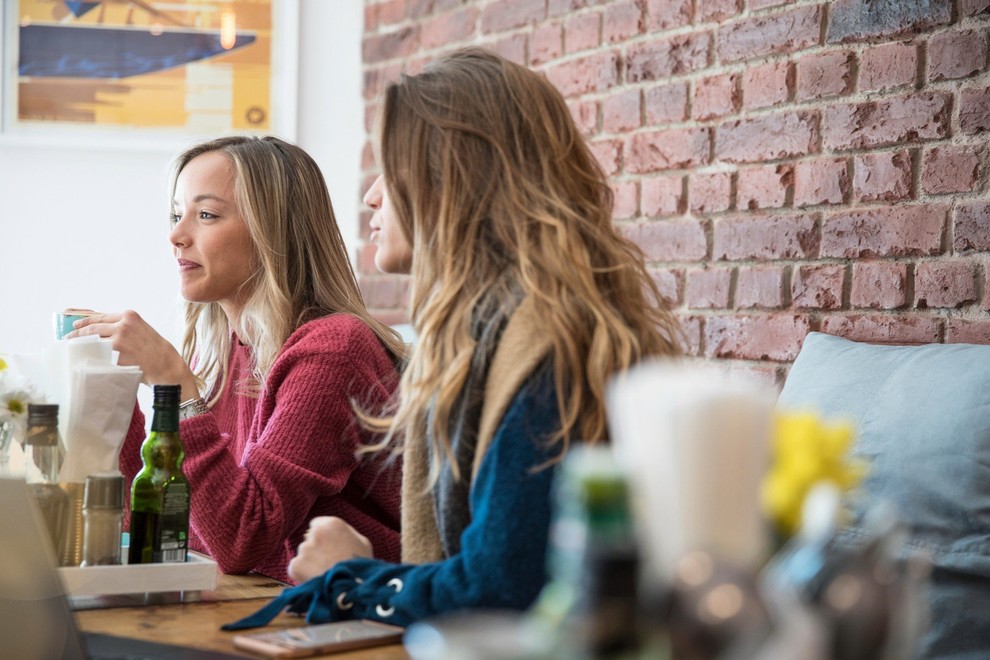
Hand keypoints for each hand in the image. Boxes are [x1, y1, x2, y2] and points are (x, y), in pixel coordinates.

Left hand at [68, 310, 198, 399]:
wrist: (165, 363)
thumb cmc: (154, 347)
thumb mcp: (140, 329)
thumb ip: (122, 326)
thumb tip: (99, 328)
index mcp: (129, 316)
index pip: (100, 317)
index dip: (85, 321)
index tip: (74, 326)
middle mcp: (123, 325)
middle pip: (93, 328)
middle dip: (77, 335)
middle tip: (68, 339)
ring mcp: (119, 340)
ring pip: (94, 341)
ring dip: (81, 346)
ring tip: (73, 349)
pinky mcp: (117, 354)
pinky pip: (99, 354)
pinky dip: (91, 356)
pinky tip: (85, 358)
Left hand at [288, 516, 372, 582]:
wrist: (351, 590)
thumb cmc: (360, 566)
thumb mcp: (362, 543)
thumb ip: (347, 533)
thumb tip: (337, 533)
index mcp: (332, 524)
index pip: (317, 524)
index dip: (323, 536)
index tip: (328, 545)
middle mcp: (315, 534)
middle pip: (309, 539)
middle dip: (316, 548)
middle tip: (328, 562)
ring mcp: (304, 550)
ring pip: (304, 554)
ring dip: (310, 562)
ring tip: (324, 574)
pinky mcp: (295, 566)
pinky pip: (296, 568)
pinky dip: (303, 574)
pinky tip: (316, 580)